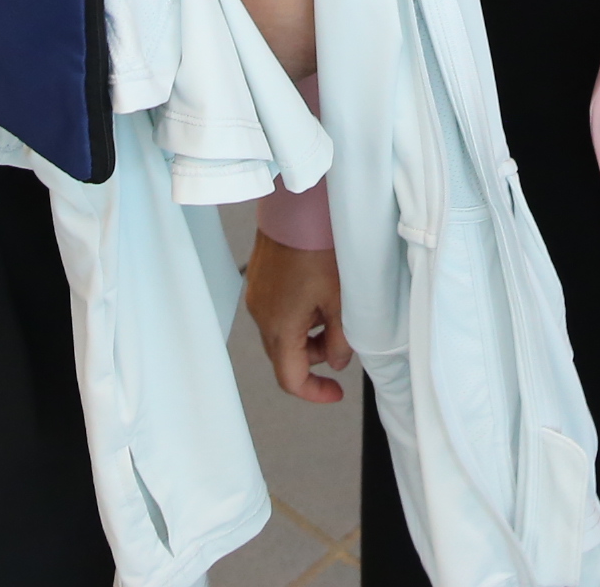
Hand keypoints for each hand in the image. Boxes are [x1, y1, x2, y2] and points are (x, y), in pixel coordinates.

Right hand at [242, 232, 353, 402]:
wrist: (296, 206)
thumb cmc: (319, 248)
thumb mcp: (342, 299)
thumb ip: (341, 340)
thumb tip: (337, 362)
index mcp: (280, 327)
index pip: (290, 379)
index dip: (315, 393)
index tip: (336, 392)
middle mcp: (261, 316)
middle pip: (285, 357)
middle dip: (314, 358)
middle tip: (342, 342)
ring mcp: (257, 298)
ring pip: (282, 334)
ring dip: (307, 335)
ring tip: (333, 311)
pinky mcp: (259, 281)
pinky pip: (276, 312)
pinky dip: (297, 316)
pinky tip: (317, 295)